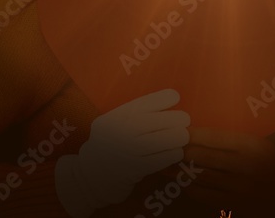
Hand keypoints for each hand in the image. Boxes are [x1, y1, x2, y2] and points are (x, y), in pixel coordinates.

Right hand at [54, 89, 189, 217]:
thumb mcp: (113, 125)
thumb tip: (168, 105)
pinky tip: (176, 153)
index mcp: (114, 118)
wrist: (89, 177)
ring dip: (176, 137)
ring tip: (183, 136)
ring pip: (157, 141)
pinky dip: (170, 155)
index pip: (140, 103)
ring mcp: (123, 151)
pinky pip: (156, 160)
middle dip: (174, 119)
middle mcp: (117, 132)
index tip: (175, 97)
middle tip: (185, 120)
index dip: (161, 98)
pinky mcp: (131, 170)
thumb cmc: (109, 147)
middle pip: (152, 121)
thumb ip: (133, 116)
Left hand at [172, 127, 274, 217]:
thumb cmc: (265, 157)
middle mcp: (246, 167)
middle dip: (178, 151)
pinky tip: (180, 179)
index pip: (213, 137)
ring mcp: (240, 189)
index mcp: (252, 146)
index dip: (190, 134)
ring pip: (200, 177)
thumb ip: (227, 139)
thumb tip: (191, 134)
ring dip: (178, 169)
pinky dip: (189, 186)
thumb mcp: (253, 141)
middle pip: (202, 157)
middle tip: (160, 146)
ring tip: (163, 162)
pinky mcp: (234, 204)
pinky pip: (204, 194)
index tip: (173, 130)